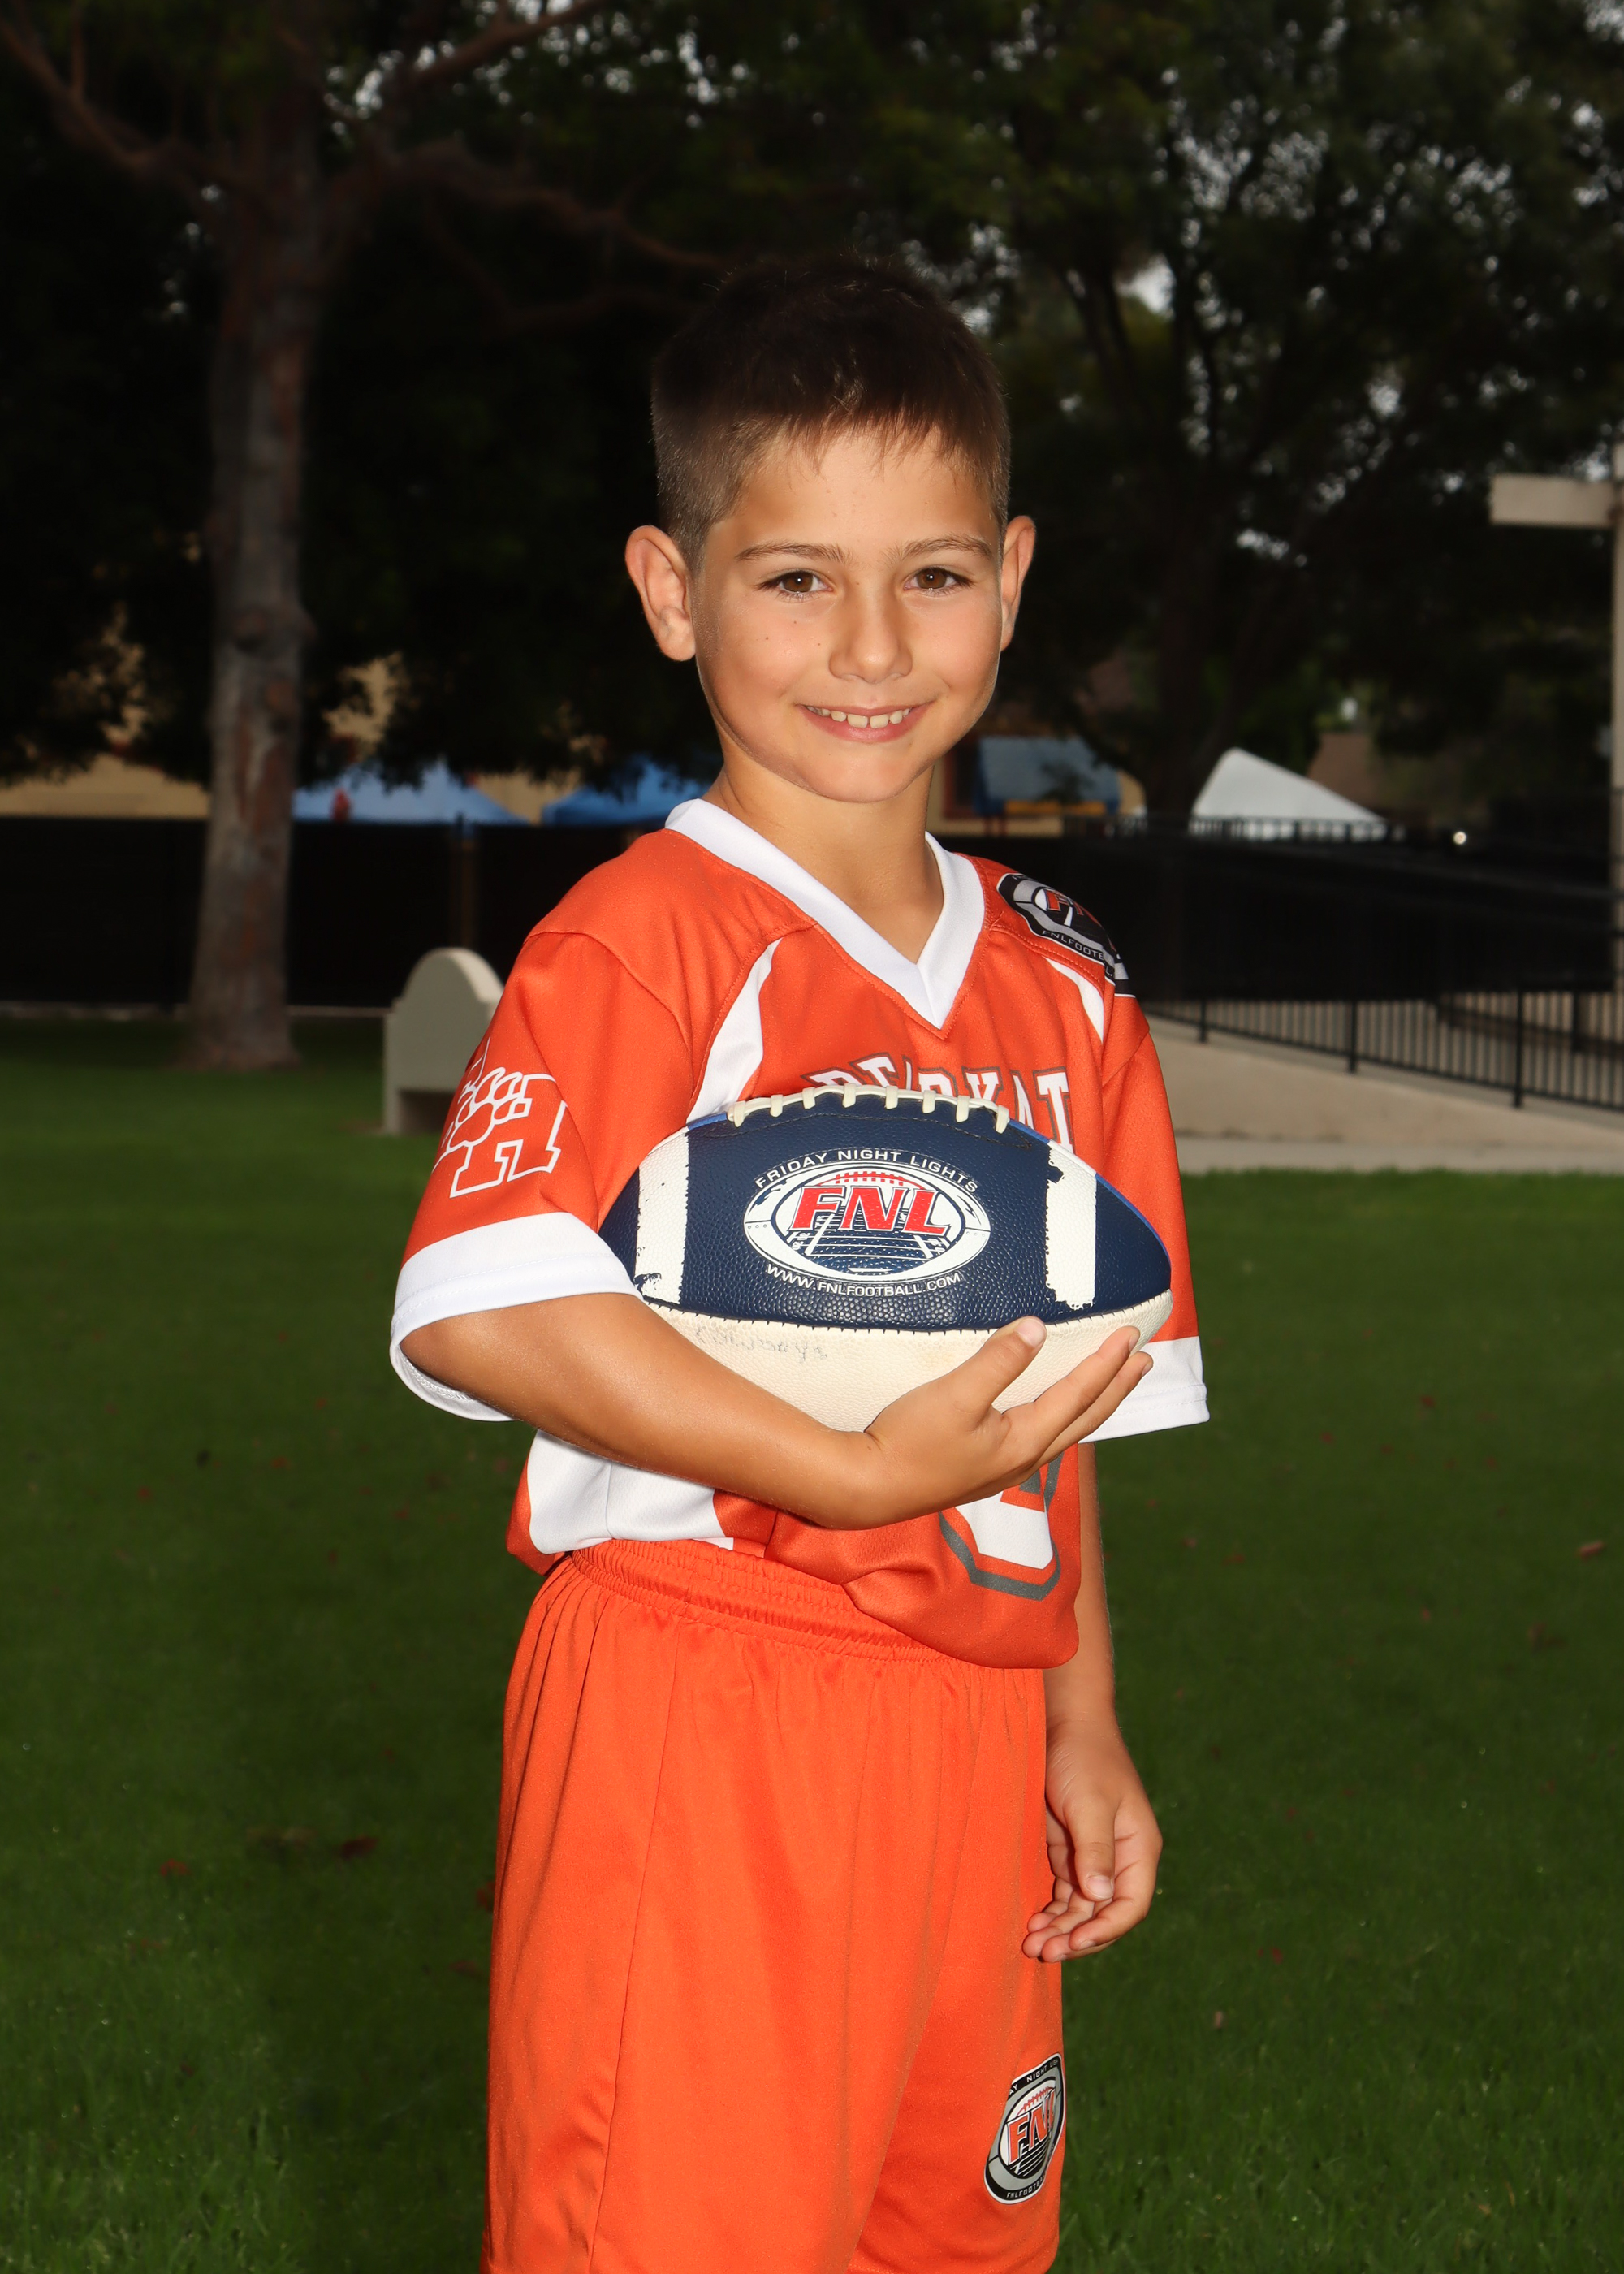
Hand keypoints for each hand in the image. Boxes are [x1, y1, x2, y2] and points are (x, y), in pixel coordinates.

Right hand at [846, 1322, 1149, 1529]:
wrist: (867, 1487)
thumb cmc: (908, 1442)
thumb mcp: (954, 1395)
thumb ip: (999, 1361)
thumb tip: (1038, 1328)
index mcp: (1025, 1441)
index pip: (1078, 1395)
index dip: (1106, 1363)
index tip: (1131, 1335)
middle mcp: (1024, 1459)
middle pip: (1084, 1418)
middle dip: (1116, 1387)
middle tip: (1144, 1360)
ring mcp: (1004, 1468)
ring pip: (1065, 1431)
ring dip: (1093, 1402)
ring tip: (1110, 1383)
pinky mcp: (983, 1469)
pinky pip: (1042, 1437)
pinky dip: (1063, 1416)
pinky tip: (1052, 1411)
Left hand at [1022, 1724, 1161, 1962]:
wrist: (1063, 1722)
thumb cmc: (1083, 1757)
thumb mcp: (1090, 1803)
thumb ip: (1096, 1849)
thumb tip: (1101, 1899)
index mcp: (1139, 1848)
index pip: (1131, 1905)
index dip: (1105, 1930)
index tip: (1074, 1942)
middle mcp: (1120, 1858)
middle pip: (1104, 1914)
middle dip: (1076, 1937)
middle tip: (1042, 1953)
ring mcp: (1094, 1857)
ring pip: (1082, 1909)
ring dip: (1060, 1929)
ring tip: (1031, 1946)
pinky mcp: (1070, 1851)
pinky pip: (1065, 1894)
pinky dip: (1051, 1911)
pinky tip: (1032, 1924)